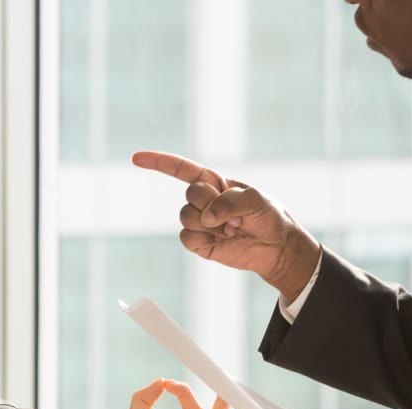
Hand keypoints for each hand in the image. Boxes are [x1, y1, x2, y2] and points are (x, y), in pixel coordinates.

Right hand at [132, 150, 322, 299]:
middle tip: (235, 215)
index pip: (181, 169)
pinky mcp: (199, 243)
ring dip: (211, 225)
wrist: (275, 247)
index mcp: (214, 182)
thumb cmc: (267, 216)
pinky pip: (187, 238)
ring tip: (231, 229)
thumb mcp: (255, 200)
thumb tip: (206, 218)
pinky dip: (205, 239)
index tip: (135, 158)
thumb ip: (229, 202)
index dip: (158, 162)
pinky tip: (223, 240)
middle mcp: (203, 200)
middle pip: (190, 195)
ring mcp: (199, 222)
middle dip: (212, 204)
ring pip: (186, 217)